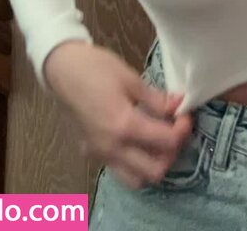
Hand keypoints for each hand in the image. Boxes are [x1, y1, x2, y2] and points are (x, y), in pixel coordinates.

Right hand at [43, 41, 192, 188]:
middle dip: (172, 153)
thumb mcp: (131, 78)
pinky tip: (138, 141)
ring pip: (136, 179)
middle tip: (175, 130)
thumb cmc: (95, 68)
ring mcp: (100, 154)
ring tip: (158, 140)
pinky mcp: (91, 153)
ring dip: (153, 165)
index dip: (183, 129)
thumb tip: (178, 105)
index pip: (166, 142)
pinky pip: (119, 169)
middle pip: (154, 171)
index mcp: (124, 126)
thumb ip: (156, 99)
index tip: (185, 115)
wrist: (61, 69)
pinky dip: (135, 163)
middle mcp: (112, 148)